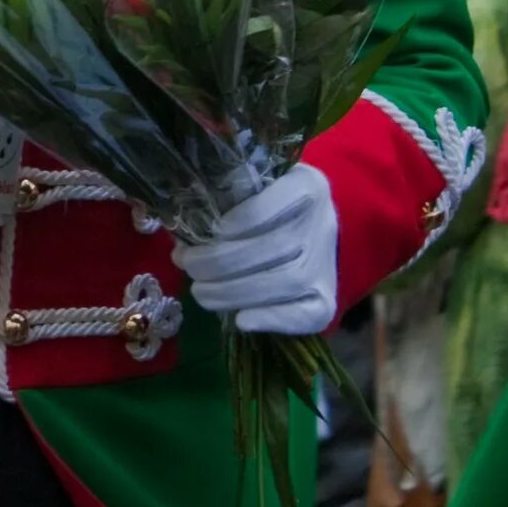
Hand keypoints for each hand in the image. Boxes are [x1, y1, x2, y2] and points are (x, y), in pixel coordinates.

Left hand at [170, 164, 339, 335]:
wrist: (308, 234)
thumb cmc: (267, 205)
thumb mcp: (253, 188)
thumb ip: (226, 200)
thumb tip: (180, 235)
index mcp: (307, 187)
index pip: (277, 203)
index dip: (242, 219)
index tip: (212, 229)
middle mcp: (323, 224)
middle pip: (275, 247)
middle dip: (222, 261)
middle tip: (188, 265)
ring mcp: (326, 265)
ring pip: (286, 281)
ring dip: (235, 291)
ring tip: (200, 291)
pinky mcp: (328, 300)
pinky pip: (306, 316)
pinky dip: (272, 319)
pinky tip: (240, 320)